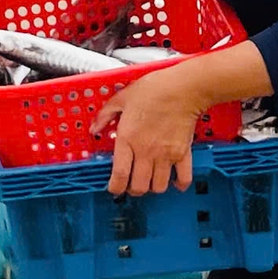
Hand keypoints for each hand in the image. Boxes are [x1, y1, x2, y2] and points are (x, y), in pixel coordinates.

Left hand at [94, 66, 199, 196]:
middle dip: (133, 190)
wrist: (182, 88)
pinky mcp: (184, 153)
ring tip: (150, 180)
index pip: (120, 175)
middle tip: (131, 183)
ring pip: (159, 186)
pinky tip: (175, 181)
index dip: (115, 188)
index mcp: (128, 139)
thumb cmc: (153, 90)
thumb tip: (94, 129)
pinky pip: (184, 178)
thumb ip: (104, 116)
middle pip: (139, 187)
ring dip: (153, 188)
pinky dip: (180, 184)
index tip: (114, 189)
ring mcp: (166, 155)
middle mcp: (147, 151)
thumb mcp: (120, 98)